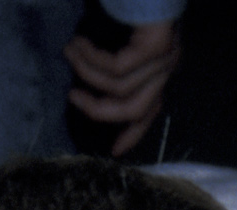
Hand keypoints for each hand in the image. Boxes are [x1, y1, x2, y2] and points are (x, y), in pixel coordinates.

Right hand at [64, 17, 181, 155]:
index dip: (133, 131)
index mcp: (163, 64)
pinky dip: (92, 60)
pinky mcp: (156, 46)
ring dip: (88, 75)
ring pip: (121, 90)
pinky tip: (78, 45)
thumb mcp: (120, 31)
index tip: (116, 151)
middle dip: (98, 110)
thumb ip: (113, 55)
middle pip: (133, 109)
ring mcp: (164, 56)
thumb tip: (87, 75)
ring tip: (69, 54)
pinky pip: (117, 69)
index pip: (151, 108)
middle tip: (72, 97)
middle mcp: (168, 64)